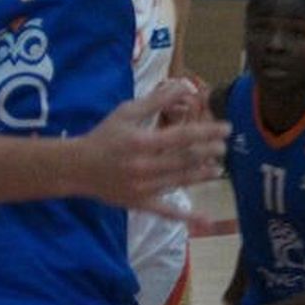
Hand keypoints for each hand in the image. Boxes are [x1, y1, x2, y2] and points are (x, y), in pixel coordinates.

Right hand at [71, 79, 228, 212]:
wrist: (78, 166)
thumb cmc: (105, 136)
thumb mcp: (126, 112)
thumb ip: (156, 101)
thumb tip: (183, 87)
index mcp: (142, 142)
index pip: (183, 136)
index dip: (207, 132)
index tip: (226, 129)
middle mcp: (145, 166)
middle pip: (185, 159)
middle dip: (208, 152)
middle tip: (224, 147)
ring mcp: (144, 187)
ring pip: (180, 181)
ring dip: (202, 175)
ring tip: (219, 169)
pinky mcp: (141, 203)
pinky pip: (166, 211)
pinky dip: (186, 216)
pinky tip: (204, 218)